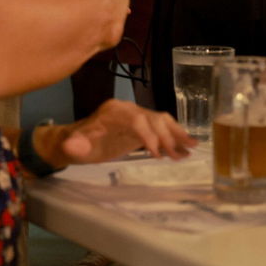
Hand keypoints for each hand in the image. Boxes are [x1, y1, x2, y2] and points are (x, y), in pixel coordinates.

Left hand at [55, 100, 193, 164]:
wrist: (76, 140)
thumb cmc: (75, 145)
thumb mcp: (73, 147)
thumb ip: (75, 146)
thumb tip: (73, 145)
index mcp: (114, 111)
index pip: (137, 119)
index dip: (149, 135)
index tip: (157, 154)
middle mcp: (128, 109)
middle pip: (153, 118)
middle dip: (168, 137)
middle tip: (179, 156)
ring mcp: (137, 116)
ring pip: (161, 120)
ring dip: (177, 134)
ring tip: (192, 147)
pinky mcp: (142, 126)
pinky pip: (161, 127)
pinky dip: (173, 136)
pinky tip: (185, 148)